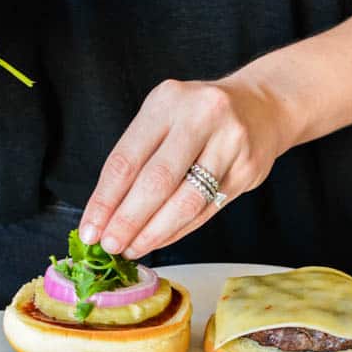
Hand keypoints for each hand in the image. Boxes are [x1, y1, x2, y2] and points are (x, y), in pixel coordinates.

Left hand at [78, 71, 290, 257]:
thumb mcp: (163, 119)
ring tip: (133, 249)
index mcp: (167, 101)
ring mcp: (229, 143)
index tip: (90, 230)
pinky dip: (178, 231)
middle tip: (110, 246)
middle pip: (156, 182)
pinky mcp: (247, 169)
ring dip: (154, 233)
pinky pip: (206, 210)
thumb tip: (105, 217)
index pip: (126, 159)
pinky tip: (160, 241)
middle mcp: (200, 117)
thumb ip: (137, 160)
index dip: (105, 201)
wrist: (261, 107)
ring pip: (185, 202)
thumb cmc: (198, 118)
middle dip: (128, 221)